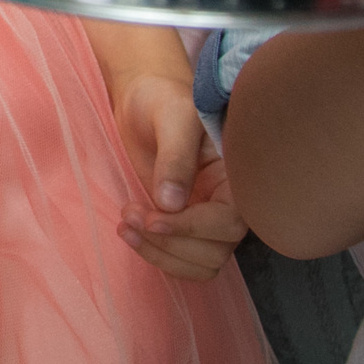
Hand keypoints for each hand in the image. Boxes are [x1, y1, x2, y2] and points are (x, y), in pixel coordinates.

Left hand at [109, 72, 245, 280]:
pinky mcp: (185, 226)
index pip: (230, 221)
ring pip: (201, 263)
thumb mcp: (172, 117)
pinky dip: (157, 256)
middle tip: (130, 214)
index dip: (192, 227)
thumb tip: (172, 204)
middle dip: (170, 241)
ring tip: (126, 224)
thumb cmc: (162, 100)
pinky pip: (183, 261)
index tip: (153, 217)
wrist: (143, 101)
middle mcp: (229, 203)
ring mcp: (208, 218)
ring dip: (161, 254)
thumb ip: (175, 156)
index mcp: (237, 178)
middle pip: (216, 250)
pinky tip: (130, 232)